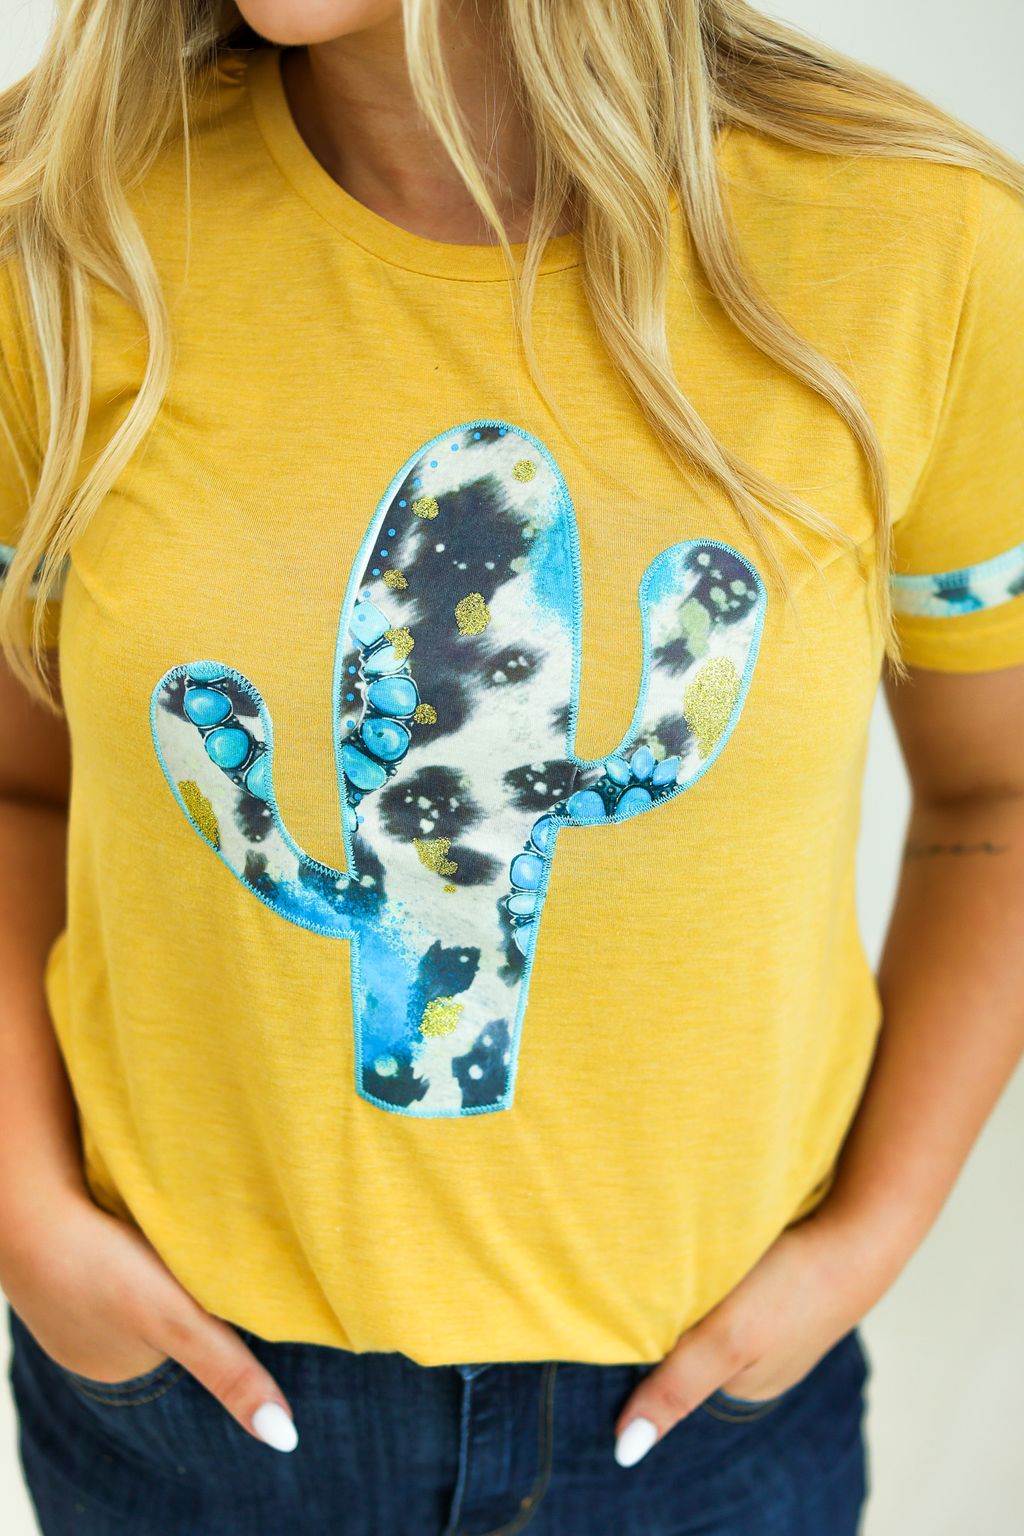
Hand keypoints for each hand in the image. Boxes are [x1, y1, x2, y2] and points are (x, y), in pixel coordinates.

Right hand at [1, 1189, 298, 1452]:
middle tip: (192, 1243)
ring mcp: (67, 1301)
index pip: (187, 1339)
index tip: (223, 1275)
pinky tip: (120, 1214)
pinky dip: (116, 1236)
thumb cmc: (100, 1268)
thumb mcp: (177, 1323)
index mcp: (121, 1366)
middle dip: (179, 1284)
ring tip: (158, 1225)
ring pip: (132, 1278)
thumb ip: (227, 1372)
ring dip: (148, 1257)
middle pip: (160, 1311)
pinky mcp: (55, 1257)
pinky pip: (102, 1251)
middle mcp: (90, 1341)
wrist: (26, 1211)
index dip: (210, 1308)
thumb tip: (283, 1437)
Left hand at [613, 1203, 895, 1467]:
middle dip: (673, 1312)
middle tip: (663, 1271)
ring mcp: (776, 1323)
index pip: (671, 1368)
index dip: (648, 1338)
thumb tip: (626, 1451)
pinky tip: (728, 1249)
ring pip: (714, 1308)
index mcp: (742, 1384)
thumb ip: (677, 1389)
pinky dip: (726, 1268)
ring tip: (694, 1254)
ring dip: (699, 1285)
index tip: (631, 1306)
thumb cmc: (792, 1288)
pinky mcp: (787, 1285)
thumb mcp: (726, 1341)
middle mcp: (759, 1360)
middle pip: (692, 1338)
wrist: (858, 1233)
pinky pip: (739, 1282)